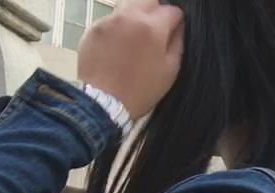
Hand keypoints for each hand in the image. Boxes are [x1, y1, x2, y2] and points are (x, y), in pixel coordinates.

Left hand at [76, 0, 185, 119]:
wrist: (103, 101)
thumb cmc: (142, 89)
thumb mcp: (171, 69)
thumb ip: (178, 42)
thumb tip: (180, 26)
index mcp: (152, 27)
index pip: (172, 9)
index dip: (177, 20)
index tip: (176, 31)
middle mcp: (129, 16)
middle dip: (157, 10)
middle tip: (157, 29)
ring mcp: (109, 20)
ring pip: (128, 5)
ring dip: (137, 15)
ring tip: (137, 37)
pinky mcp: (94, 28)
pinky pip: (112, 19)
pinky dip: (119, 27)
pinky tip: (119, 46)